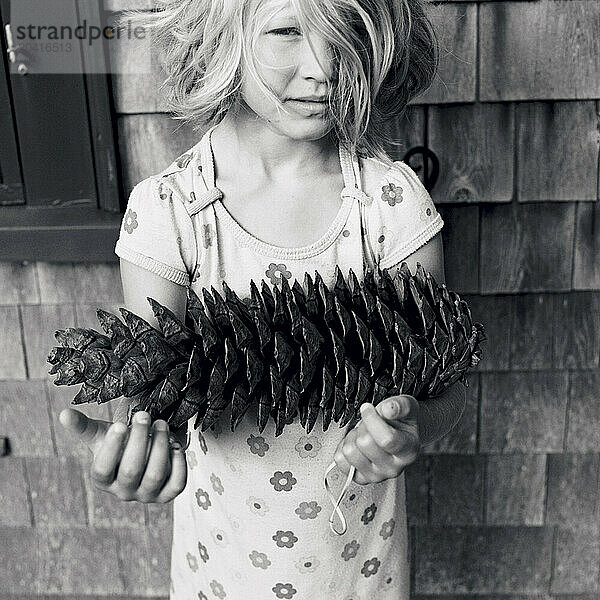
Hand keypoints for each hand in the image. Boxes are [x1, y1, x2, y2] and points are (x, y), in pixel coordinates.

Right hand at [59, 408, 187, 502]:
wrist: (143, 453)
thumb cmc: (120, 443)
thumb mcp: (101, 434)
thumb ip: (83, 426)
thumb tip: (64, 414)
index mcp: (103, 479)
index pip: (103, 470)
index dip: (112, 448)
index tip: (119, 425)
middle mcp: (124, 492)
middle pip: (132, 470)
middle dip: (140, 439)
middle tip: (144, 415)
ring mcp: (147, 495)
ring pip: (155, 475)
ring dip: (160, 446)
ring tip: (161, 424)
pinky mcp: (168, 494)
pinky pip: (177, 484)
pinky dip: (178, 463)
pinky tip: (175, 444)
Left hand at [333, 395, 419, 484]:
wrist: (399, 435)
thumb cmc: (402, 422)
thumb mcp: (407, 406)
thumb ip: (399, 405)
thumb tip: (388, 410)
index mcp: (408, 451)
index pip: (386, 439)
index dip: (372, 419)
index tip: (368, 408)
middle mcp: (393, 468)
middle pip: (365, 443)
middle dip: (363, 426)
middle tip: (370, 423)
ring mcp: (376, 476)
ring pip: (350, 451)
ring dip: (353, 437)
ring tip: (364, 433)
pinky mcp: (360, 478)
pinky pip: (340, 460)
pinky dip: (343, 446)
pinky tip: (356, 443)